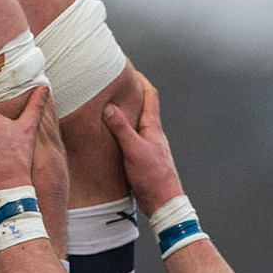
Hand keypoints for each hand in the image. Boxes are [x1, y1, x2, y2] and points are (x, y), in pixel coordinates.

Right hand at [102, 71, 184, 213]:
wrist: (164, 203)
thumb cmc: (153, 177)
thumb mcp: (134, 149)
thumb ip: (121, 128)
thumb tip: (109, 107)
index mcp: (153, 127)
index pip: (151, 96)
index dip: (141, 80)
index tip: (129, 69)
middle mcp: (152, 134)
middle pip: (144, 107)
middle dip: (131, 94)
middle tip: (115, 85)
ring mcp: (149, 146)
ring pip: (137, 123)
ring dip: (126, 113)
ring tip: (109, 106)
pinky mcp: (143, 158)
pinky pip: (132, 137)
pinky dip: (122, 131)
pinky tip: (111, 136)